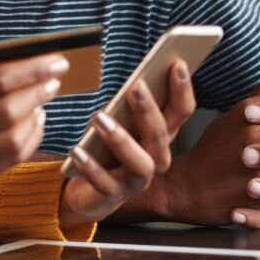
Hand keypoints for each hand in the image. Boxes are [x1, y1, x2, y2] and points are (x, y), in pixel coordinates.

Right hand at [0, 54, 67, 185]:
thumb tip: (24, 60)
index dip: (32, 71)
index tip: (57, 63)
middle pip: (6, 111)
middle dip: (37, 94)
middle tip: (53, 82)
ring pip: (11, 140)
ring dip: (35, 119)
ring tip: (41, 104)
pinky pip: (10, 160)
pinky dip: (30, 140)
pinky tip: (32, 125)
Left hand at [59, 60, 195, 226]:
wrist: (88, 190)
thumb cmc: (107, 147)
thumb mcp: (119, 120)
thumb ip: (129, 102)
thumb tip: (137, 75)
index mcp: (160, 135)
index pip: (181, 112)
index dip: (182, 89)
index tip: (177, 63)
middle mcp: (155, 158)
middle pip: (161, 135)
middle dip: (149, 110)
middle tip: (135, 86)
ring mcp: (136, 180)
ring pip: (140, 162)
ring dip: (121, 139)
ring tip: (99, 118)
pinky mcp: (113, 195)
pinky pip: (104, 183)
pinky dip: (91, 167)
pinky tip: (76, 151)